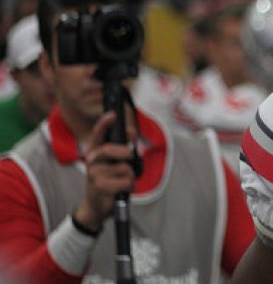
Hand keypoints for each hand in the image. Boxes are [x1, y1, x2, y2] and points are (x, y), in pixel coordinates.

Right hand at [73, 112, 136, 232]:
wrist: (97, 207)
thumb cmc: (109, 182)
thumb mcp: (116, 164)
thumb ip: (123, 148)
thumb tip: (131, 132)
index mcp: (96, 153)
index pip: (98, 135)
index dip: (104, 124)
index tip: (112, 114)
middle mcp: (92, 161)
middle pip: (109, 149)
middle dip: (124, 151)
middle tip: (130, 156)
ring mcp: (94, 174)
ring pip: (123, 168)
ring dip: (130, 176)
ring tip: (125, 182)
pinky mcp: (99, 187)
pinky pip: (124, 181)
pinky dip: (129, 185)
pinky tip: (124, 190)